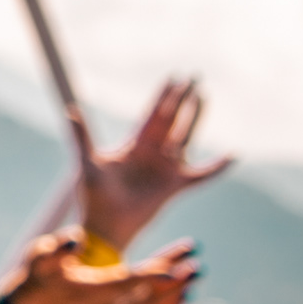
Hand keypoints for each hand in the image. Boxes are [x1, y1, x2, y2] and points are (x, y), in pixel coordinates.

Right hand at [4, 232, 199, 303]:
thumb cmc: (39, 275)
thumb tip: (76, 239)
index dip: (152, 277)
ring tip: (198, 268)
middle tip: (198, 263)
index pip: (126, 283)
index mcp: (90, 289)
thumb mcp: (39, 257)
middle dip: (174, 281)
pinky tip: (187, 291)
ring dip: (178, 291)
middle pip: (146, 296)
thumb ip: (56, 249)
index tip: (177, 269)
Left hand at [80, 77, 228, 253]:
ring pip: (185, 137)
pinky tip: (232, 155)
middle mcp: (152, 153)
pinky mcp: (174, 187)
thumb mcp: (87, 163)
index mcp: (134, 144)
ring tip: (204, 97)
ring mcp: (164, 169)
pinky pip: (201, 175)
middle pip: (172, 119)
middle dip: (182, 99)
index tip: (175, 76)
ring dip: (195, 118)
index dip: (164, 95)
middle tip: (194, 77)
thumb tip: (70, 109)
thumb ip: (81, 136)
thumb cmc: (93, 196)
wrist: (104, 226)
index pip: (153, 114)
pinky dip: (216, 167)